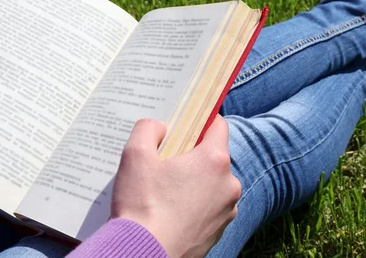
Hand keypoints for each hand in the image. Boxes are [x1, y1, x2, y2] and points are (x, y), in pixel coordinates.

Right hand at [111, 115, 240, 257]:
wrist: (143, 256)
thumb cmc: (141, 205)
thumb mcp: (135, 155)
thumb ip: (149, 128)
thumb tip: (160, 127)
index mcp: (214, 160)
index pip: (218, 126)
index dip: (201, 121)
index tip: (185, 124)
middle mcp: (229, 184)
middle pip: (213, 157)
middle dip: (191, 155)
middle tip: (165, 161)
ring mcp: (227, 211)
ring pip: (212, 184)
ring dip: (194, 182)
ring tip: (164, 190)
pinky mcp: (219, 232)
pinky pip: (209, 208)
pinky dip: (194, 205)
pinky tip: (170, 211)